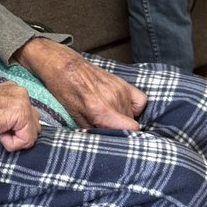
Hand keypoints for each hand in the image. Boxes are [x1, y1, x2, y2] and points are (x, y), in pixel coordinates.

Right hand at [0, 82, 40, 150]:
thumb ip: (7, 113)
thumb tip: (14, 127)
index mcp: (15, 91)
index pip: (27, 116)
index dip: (14, 127)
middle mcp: (23, 93)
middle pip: (34, 124)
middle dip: (20, 133)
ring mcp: (24, 103)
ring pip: (32, 134)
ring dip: (15, 137)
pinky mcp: (22, 115)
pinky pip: (26, 140)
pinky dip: (11, 143)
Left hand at [14, 38, 145, 129]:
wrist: (65, 68)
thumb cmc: (66, 93)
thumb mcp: (76, 118)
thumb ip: (95, 130)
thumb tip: (109, 139)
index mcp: (101, 110)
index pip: (131, 128)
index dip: (125, 136)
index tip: (117, 137)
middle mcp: (114, 99)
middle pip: (131, 123)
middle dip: (120, 128)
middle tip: (107, 126)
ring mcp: (120, 89)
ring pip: (133, 114)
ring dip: (124, 118)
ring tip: (109, 115)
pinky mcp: (123, 82)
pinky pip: (140, 101)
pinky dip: (134, 107)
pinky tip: (122, 108)